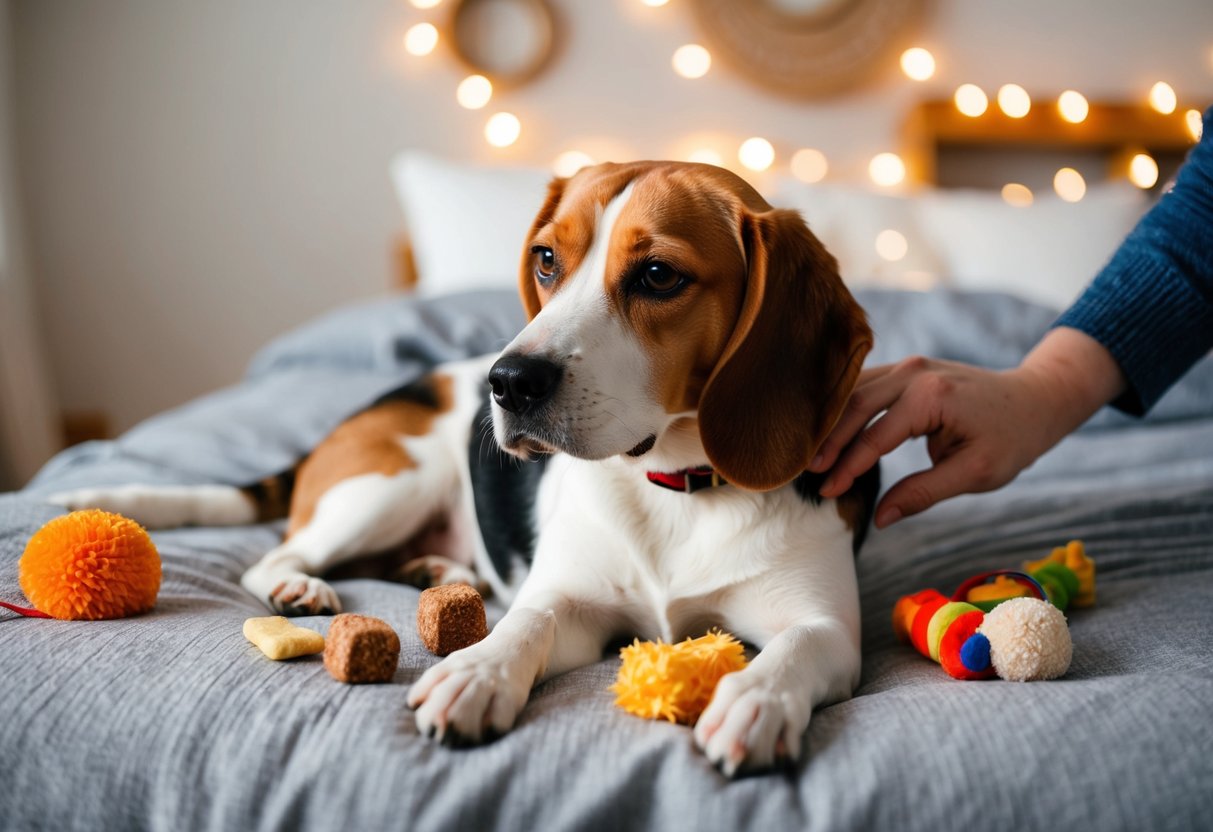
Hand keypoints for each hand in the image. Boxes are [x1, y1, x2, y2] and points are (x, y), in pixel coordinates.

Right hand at [810, 328, 1125, 526]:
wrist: (1035, 398)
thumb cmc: (1011, 439)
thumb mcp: (975, 474)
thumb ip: (924, 493)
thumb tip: (880, 518)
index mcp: (933, 397)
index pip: (876, 436)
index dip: (849, 466)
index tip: (829, 491)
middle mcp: (915, 373)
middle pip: (855, 406)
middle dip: (829, 441)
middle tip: (809, 472)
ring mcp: (909, 365)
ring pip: (853, 391)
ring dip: (831, 421)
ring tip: (810, 453)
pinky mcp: (906, 369)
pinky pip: (864, 385)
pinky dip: (844, 407)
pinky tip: (826, 428)